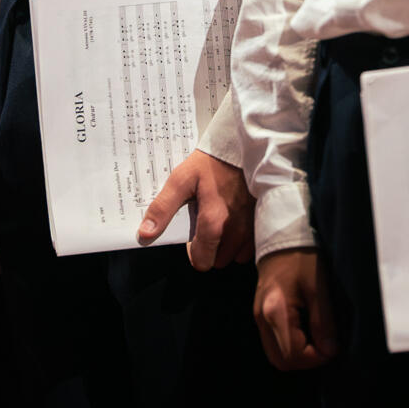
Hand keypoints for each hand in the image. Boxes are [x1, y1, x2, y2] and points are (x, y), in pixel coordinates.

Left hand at [137, 149, 254, 269]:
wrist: (245, 146)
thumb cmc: (213, 162)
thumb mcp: (181, 179)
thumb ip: (163, 208)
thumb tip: (146, 233)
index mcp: (214, 223)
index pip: (201, 261)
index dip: (193, 252)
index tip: (192, 237)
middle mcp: (235, 231)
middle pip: (218, 260)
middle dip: (210, 248)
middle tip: (207, 222)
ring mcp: (252, 228)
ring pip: (236, 255)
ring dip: (228, 245)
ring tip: (222, 219)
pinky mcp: (262, 222)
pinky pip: (251, 245)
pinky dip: (243, 239)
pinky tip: (237, 218)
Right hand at [254, 247, 337, 369]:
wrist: (281, 233)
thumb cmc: (302, 256)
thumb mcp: (319, 286)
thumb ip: (323, 322)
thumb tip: (330, 351)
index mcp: (275, 311)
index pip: (293, 355)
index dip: (316, 358)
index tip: (332, 346)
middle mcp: (261, 317)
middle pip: (280, 361)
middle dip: (306, 360)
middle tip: (325, 344)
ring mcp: (258, 315)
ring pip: (275, 353)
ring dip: (297, 353)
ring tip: (316, 337)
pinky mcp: (260, 311)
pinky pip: (273, 340)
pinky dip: (290, 343)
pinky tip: (305, 328)